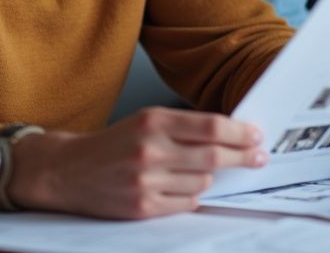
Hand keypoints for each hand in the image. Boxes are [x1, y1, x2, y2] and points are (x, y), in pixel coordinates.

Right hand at [7, 107, 266, 218]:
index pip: (210, 126)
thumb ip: (184, 127)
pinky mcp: (142, 208)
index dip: (239, 132)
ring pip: (202, 181)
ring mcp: (147, 181)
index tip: (257, 135)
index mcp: (154, 120)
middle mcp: (151, 150)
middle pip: (213, 155)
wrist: (70, 170)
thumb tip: (230, 133)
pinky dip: (192, 194)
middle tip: (259, 156)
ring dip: (210, 176)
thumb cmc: (115, 143)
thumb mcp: (147, 120)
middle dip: (242, 156)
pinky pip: (186, 203)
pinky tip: (183, 185)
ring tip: (200, 169)